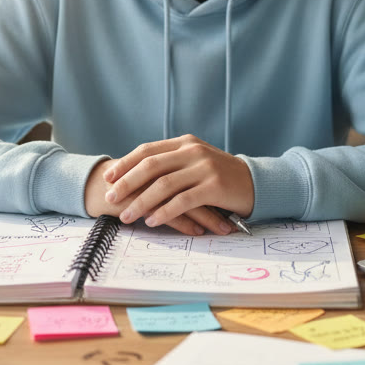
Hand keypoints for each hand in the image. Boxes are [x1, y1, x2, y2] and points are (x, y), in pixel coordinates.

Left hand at [102, 135, 254, 231]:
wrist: (256, 183)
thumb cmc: (220, 176)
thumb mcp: (197, 161)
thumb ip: (173, 162)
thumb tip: (136, 174)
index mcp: (185, 143)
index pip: (148, 150)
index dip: (125, 163)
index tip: (108, 177)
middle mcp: (193, 151)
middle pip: (151, 165)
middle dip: (127, 182)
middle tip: (110, 198)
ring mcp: (204, 168)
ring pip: (163, 185)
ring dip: (141, 201)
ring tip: (126, 216)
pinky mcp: (214, 187)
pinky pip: (182, 201)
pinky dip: (164, 212)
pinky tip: (152, 221)